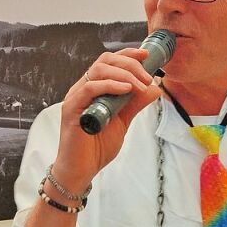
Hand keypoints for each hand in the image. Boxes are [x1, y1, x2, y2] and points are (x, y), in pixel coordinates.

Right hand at [50, 48, 161, 194]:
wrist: (82, 171)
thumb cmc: (97, 148)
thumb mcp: (123, 122)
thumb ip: (135, 104)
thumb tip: (154, 88)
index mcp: (94, 89)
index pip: (109, 62)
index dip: (127, 55)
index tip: (146, 56)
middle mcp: (83, 89)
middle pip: (105, 61)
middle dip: (129, 64)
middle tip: (147, 78)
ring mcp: (76, 98)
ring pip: (98, 70)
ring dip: (123, 74)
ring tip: (139, 86)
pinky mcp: (72, 109)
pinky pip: (89, 89)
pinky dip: (109, 85)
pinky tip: (125, 90)